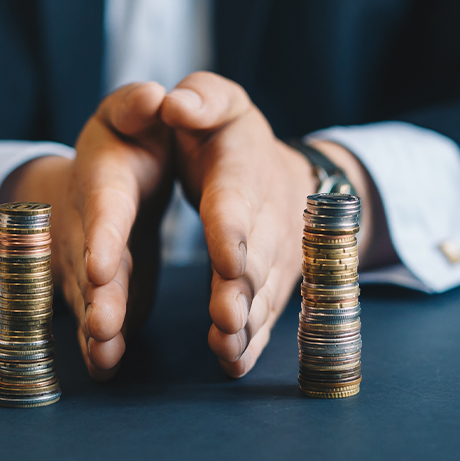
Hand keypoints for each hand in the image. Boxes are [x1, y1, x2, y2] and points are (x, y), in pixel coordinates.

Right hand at [0, 82, 172, 379]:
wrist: (105, 172)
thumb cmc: (126, 138)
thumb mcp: (130, 112)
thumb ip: (138, 105)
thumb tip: (157, 97)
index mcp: (104, 176)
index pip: (104, 205)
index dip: (102, 235)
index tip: (100, 266)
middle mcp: (88, 220)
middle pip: (91, 262)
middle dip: (97, 296)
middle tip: (104, 326)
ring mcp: (89, 257)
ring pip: (91, 296)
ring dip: (97, 326)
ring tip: (106, 354)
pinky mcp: (102, 285)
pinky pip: (97, 313)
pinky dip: (100, 341)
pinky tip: (107, 364)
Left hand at [161, 72, 391, 376]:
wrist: (285, 176)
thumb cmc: (234, 139)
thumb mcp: (221, 103)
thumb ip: (202, 98)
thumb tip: (174, 102)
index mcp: (243, 169)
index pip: (236, 199)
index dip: (232, 228)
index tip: (225, 256)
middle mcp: (265, 217)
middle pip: (255, 258)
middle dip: (240, 289)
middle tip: (225, 319)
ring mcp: (274, 256)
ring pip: (262, 294)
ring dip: (246, 324)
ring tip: (226, 349)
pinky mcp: (272, 285)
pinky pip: (266, 315)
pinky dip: (252, 341)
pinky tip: (234, 362)